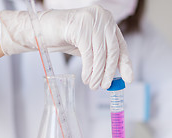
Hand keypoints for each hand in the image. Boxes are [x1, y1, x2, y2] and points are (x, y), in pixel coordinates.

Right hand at [0, 5, 132, 89]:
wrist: (43, 29)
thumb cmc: (66, 38)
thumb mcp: (89, 46)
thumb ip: (102, 55)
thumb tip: (115, 74)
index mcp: (107, 21)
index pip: (121, 45)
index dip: (125, 63)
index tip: (129, 78)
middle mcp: (102, 17)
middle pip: (113, 50)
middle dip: (109, 72)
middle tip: (105, 86)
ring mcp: (91, 20)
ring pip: (100, 54)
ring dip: (97, 74)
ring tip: (93, 85)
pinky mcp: (80, 27)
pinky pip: (88, 54)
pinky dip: (88, 69)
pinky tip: (86, 78)